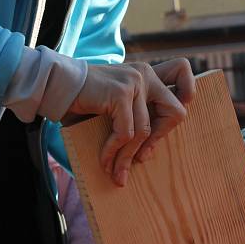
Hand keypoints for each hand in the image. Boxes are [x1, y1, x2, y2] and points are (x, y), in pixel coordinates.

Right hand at [62, 58, 194, 186]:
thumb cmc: (85, 99)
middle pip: (176, 112)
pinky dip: (114, 151)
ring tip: (116, 172)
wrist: (57, 85)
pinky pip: (126, 133)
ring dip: (128, 157)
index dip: (187, 92)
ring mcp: (134, 82)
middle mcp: (145, 74)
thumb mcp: (116, 102)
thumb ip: (135, 113)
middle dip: (160, 139)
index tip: (170, 117)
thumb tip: (148, 152)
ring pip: (145, 131)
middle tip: (142, 157)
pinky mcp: (121, 93)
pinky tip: (104, 160)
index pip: (183, 71)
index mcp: (146, 74)